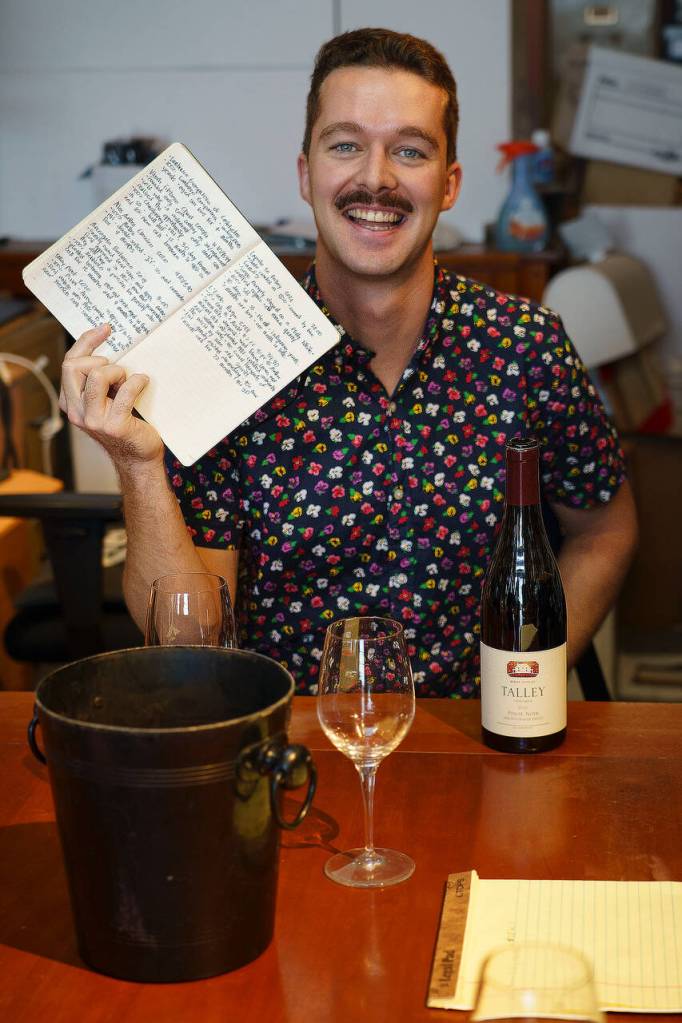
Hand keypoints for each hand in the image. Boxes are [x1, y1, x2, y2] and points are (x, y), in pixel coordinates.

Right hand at [60, 324, 164, 467]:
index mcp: (71, 402)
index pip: (69, 363)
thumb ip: (98, 378)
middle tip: (119, 372)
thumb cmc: (126, 423)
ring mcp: (94, 420)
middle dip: (100, 361)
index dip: (86, 342)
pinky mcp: (114, 426)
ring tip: (128, 382)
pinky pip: (125, 391)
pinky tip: (143, 383)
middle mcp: (77, 412)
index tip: (105, 329)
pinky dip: (137, 382)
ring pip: (98, 376)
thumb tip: (106, 341)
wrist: (139, 457)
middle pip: (75, 367)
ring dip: (118, 372)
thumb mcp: (105, 398)